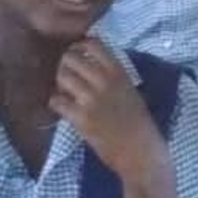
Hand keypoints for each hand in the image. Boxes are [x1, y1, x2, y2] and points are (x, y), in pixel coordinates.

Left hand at [49, 37, 169, 182]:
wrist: (141, 152)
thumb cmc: (141, 123)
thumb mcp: (132, 92)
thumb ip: (115, 78)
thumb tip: (94, 66)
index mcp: (120, 73)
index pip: (94, 45)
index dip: (81, 46)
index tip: (79, 53)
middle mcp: (105, 82)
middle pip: (71, 58)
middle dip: (65, 64)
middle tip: (68, 74)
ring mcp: (91, 100)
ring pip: (62, 77)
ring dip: (60, 82)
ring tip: (66, 91)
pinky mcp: (80, 119)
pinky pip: (57, 101)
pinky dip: (56, 103)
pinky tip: (64, 108)